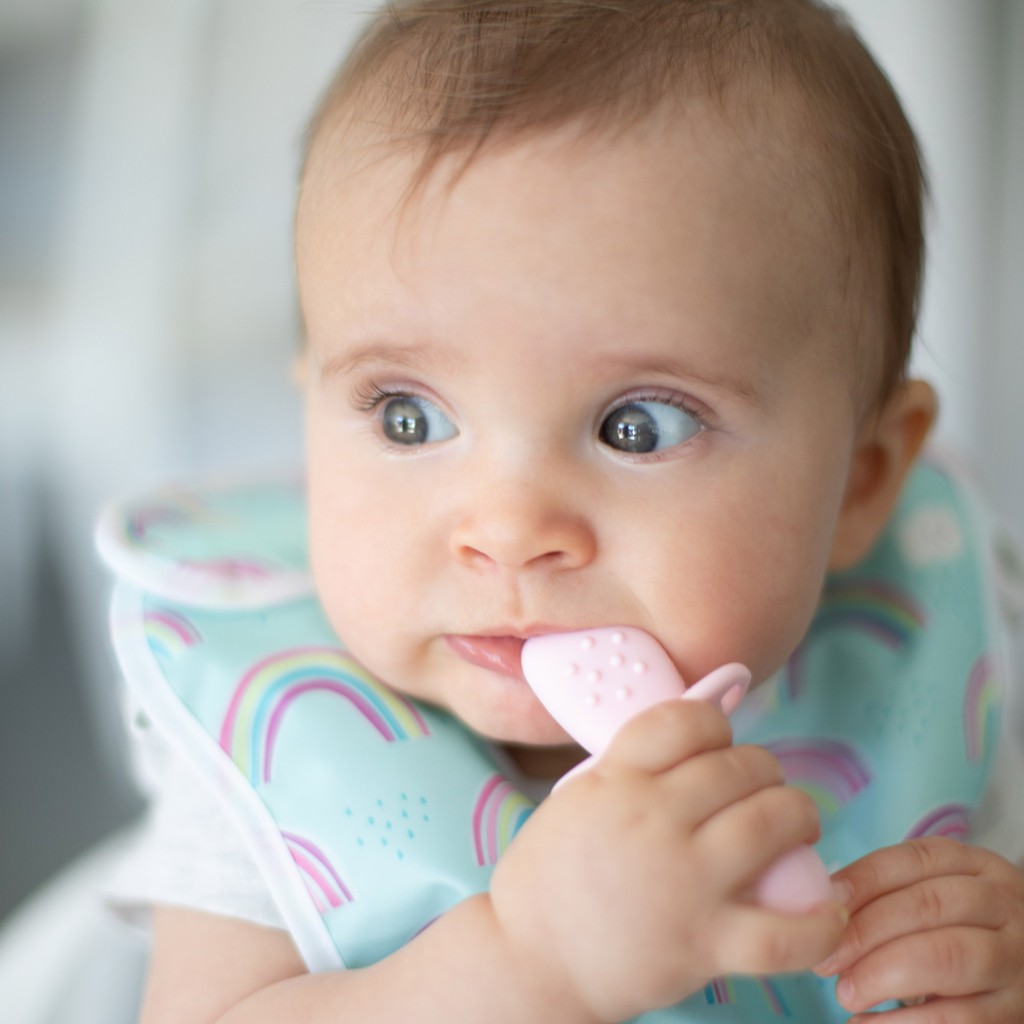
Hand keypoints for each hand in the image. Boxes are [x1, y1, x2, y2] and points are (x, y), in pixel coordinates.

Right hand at [490, 699, 846, 1022]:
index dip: (716, 724)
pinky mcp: (702, 943)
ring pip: (771, 823)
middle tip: (763, 786)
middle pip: (739, 766)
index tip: (720, 742)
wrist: (529, 960)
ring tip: (798, 824)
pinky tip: (828, 908)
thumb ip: (628, 769)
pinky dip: (818, 921)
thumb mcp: (575, 800)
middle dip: (763, 769)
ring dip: (798, 815)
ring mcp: (682, 880)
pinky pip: (782, 931)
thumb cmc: (548, 879)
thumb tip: (691, 741)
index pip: (686, 720)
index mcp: (615, 779)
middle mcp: (652, 819)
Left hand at [814, 836, 1023, 1020]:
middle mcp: (1002, 904)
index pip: (913, 859)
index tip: (822, 909)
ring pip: (946, 957)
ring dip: (884, 975)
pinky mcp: (1016, 1011)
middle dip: (865, 932)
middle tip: (825, 960)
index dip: (862, 881)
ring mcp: (1015, 958)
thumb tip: (823, 905)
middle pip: (928, 906)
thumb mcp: (933, 897)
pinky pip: (960, 1019)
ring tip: (845, 993)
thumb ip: (886, 894)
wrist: (1016, 975)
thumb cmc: (954, 930)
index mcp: (974, 865)